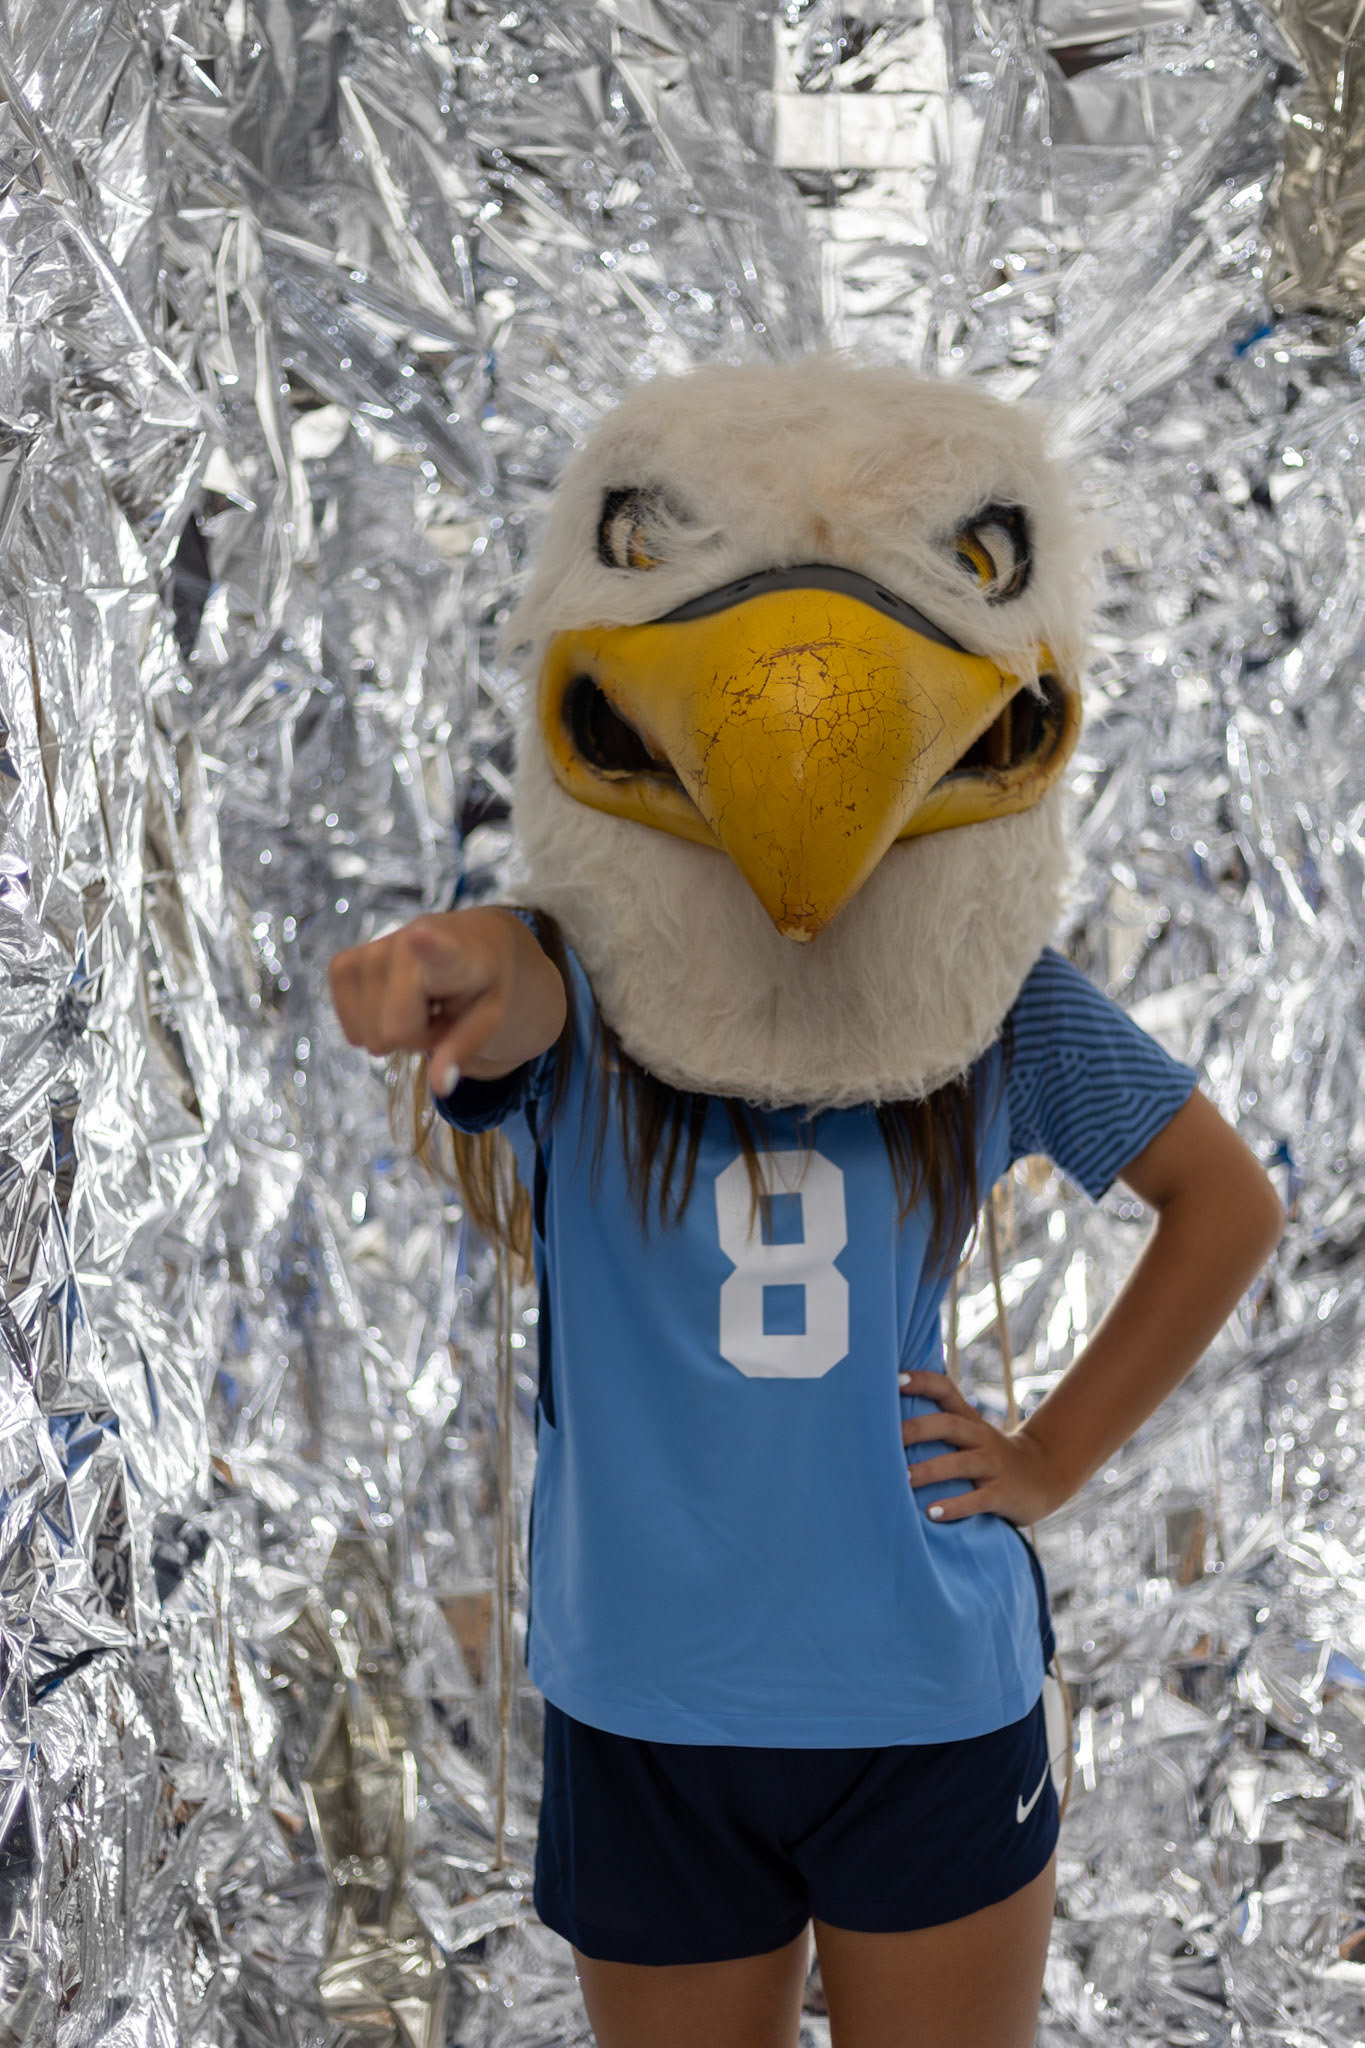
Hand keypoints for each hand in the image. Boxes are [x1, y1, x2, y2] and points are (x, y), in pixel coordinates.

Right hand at [328, 908, 524, 1095]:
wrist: (469, 944)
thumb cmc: (480, 984)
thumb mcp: (489, 1018)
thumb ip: (464, 1048)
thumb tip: (440, 1086)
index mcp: (453, 952)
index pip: (437, 949)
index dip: (427, 945)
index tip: (420, 935)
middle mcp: (404, 942)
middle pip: (395, 1032)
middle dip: (417, 1037)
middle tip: (438, 1014)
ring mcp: (368, 951)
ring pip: (370, 1035)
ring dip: (395, 1032)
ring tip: (420, 1006)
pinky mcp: (342, 964)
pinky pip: (349, 1028)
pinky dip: (370, 1029)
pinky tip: (392, 1005)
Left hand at [899, 1369, 1070, 1527]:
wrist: (1045, 1475)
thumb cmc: (990, 1455)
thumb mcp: (970, 1433)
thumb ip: (939, 1423)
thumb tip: (885, 1418)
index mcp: (969, 1419)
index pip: (945, 1389)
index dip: (921, 1381)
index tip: (894, 1380)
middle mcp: (980, 1437)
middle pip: (949, 1425)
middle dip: (917, 1430)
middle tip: (885, 1439)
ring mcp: (993, 1465)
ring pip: (960, 1463)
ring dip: (929, 1471)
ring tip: (902, 1480)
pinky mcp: (1003, 1493)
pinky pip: (977, 1500)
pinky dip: (954, 1507)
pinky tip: (932, 1513)